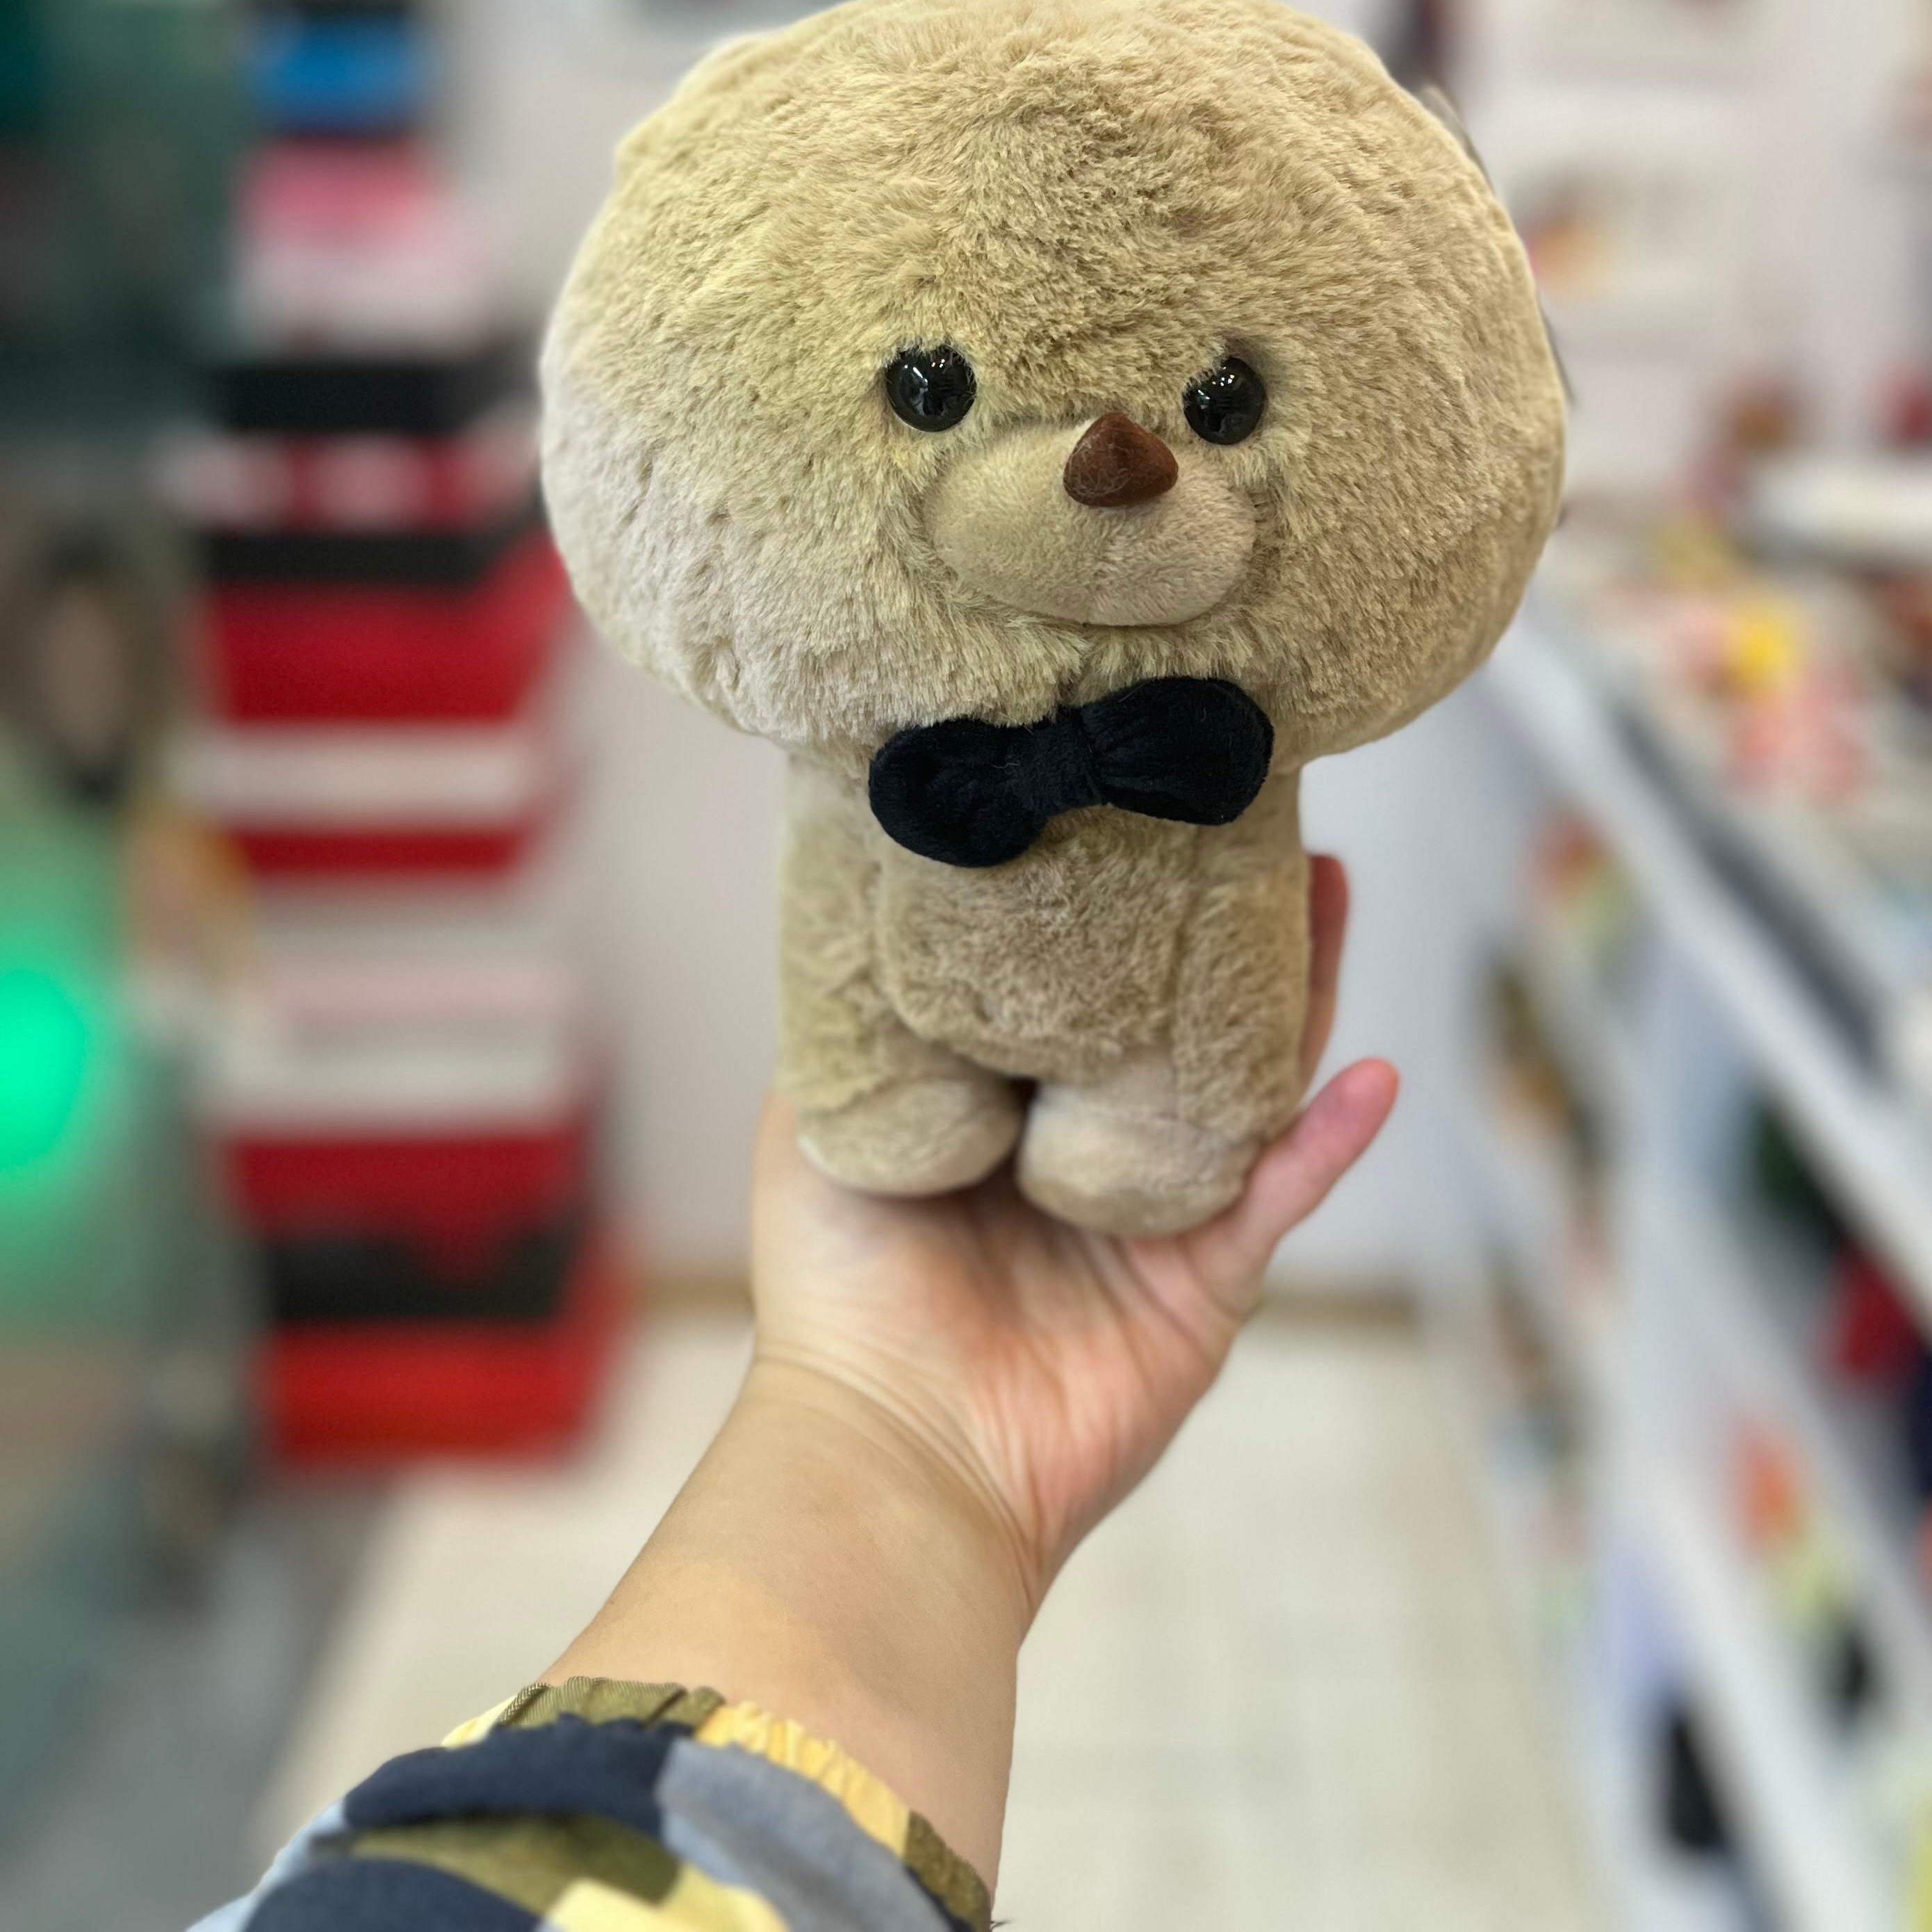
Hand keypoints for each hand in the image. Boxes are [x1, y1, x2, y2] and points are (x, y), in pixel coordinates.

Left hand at [748, 855, 1398, 1613]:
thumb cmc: (841, 1289)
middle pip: (1180, 1027)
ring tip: (1331, 895)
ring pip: (1244, 1091)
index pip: (1082, 997)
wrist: (892, 1443)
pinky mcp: (1203, 1288)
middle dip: (1227, 935)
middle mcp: (1088, 1158)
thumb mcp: (824, 1127)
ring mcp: (1154, 1222)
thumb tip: (881, 927)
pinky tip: (1372, 1078)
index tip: (1147, 822)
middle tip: (1270, 834)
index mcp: (1006, 1119)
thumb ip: (864, 1042)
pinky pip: (1277, 1201)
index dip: (1121, 917)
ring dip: (1298, 1000)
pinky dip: (1325, 1144)